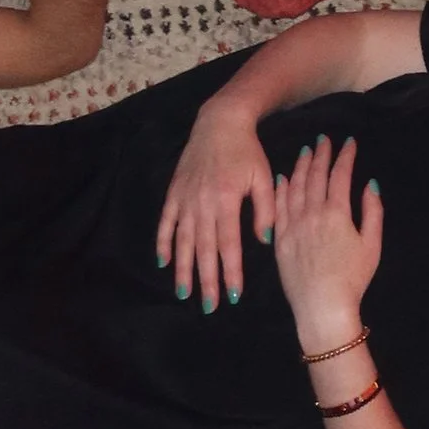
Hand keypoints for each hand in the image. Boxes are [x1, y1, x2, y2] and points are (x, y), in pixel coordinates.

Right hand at [156, 86, 277, 305]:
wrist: (220, 122)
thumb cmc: (247, 151)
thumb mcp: (263, 176)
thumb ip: (265, 209)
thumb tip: (265, 241)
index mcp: (227, 200)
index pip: (229, 244)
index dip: (231, 270)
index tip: (235, 294)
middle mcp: (203, 203)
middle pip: (204, 249)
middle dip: (207, 280)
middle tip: (209, 306)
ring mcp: (185, 199)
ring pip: (183, 241)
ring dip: (184, 269)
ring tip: (185, 293)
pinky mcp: (174, 194)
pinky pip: (165, 223)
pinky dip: (163, 243)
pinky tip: (163, 263)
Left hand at [271, 134, 385, 346]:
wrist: (323, 307)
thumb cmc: (352, 279)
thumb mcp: (372, 245)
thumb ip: (372, 211)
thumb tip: (370, 184)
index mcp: (337, 213)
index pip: (340, 176)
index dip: (345, 156)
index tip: (348, 142)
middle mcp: (312, 214)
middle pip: (316, 177)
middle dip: (321, 155)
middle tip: (324, 139)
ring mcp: (293, 227)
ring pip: (295, 188)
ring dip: (301, 167)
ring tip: (306, 152)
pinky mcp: (280, 241)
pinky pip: (278, 208)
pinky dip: (281, 190)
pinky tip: (283, 178)